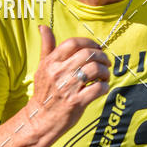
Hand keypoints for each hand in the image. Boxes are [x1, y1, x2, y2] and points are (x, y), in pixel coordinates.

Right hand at [25, 25, 110, 143]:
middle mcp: (58, 73)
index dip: (89, 43)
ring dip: (105, 71)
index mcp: (51, 62)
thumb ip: (47, 47)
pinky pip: (98, 88)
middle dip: (102, 56)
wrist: (40, 119)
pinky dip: (104, 87)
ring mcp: (68, 88)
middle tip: (106, 62)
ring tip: (105, 76)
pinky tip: (102, 88)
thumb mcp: (42, 68)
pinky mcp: (76, 102)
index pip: (73, 43)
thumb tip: (43, 27)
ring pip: (95, 69)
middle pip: (87, 54)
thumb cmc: (44, 92)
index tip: (97, 48)